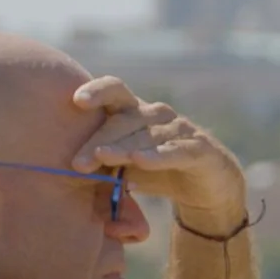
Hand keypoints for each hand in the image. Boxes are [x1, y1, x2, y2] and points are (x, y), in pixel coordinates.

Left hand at [69, 76, 246, 230]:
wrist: (206, 187)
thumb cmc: (158, 172)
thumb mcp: (127, 166)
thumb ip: (105, 162)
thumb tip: (72, 166)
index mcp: (135, 112)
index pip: (116, 92)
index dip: (98, 91)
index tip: (77, 100)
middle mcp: (157, 115)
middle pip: (126, 119)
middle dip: (100, 138)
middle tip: (78, 162)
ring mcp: (180, 130)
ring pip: (148, 135)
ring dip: (123, 147)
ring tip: (102, 157)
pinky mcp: (200, 150)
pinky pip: (176, 151)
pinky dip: (158, 156)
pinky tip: (141, 160)